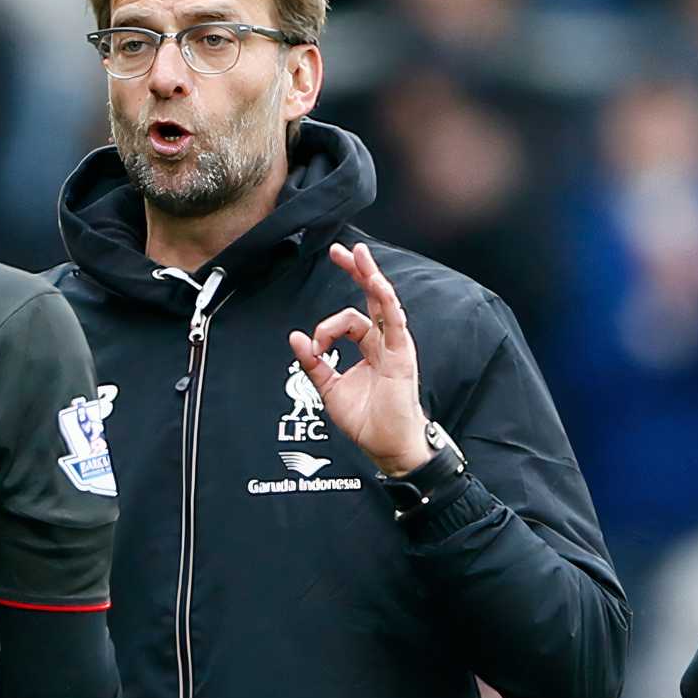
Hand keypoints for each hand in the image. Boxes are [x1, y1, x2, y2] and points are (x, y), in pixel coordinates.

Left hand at [288, 243, 429, 475]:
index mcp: (369, 349)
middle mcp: (383, 343)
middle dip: (357, 272)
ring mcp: (395, 346)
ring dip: (371, 277)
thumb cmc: (367, 421)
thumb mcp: (329, 389)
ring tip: (359, 255)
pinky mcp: (401, 355)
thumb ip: (313, 363)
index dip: (325, 328)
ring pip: (384, 302)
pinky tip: (376, 283)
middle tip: (341, 251)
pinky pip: (394, 322)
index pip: (348, 319)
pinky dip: (385, 301)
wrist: (388, 446)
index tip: (314, 347)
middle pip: (372, 298)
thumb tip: (295, 337)